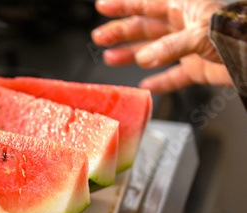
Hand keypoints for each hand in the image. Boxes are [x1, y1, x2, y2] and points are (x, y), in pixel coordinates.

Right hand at [91, 0, 233, 93]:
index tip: (103, 7)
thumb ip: (170, 46)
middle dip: (121, 32)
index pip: (146, 3)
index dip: (122, 5)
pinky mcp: (199, 68)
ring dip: (132, 55)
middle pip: (145, 27)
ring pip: (154, 51)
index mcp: (184, 7)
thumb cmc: (240, 31)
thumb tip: (145, 59)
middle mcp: (184, 25)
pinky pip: (174, 76)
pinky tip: (146, 85)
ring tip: (111, 59)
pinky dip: (160, 82)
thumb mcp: (200, 32)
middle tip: (100, 38)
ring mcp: (190, 47)